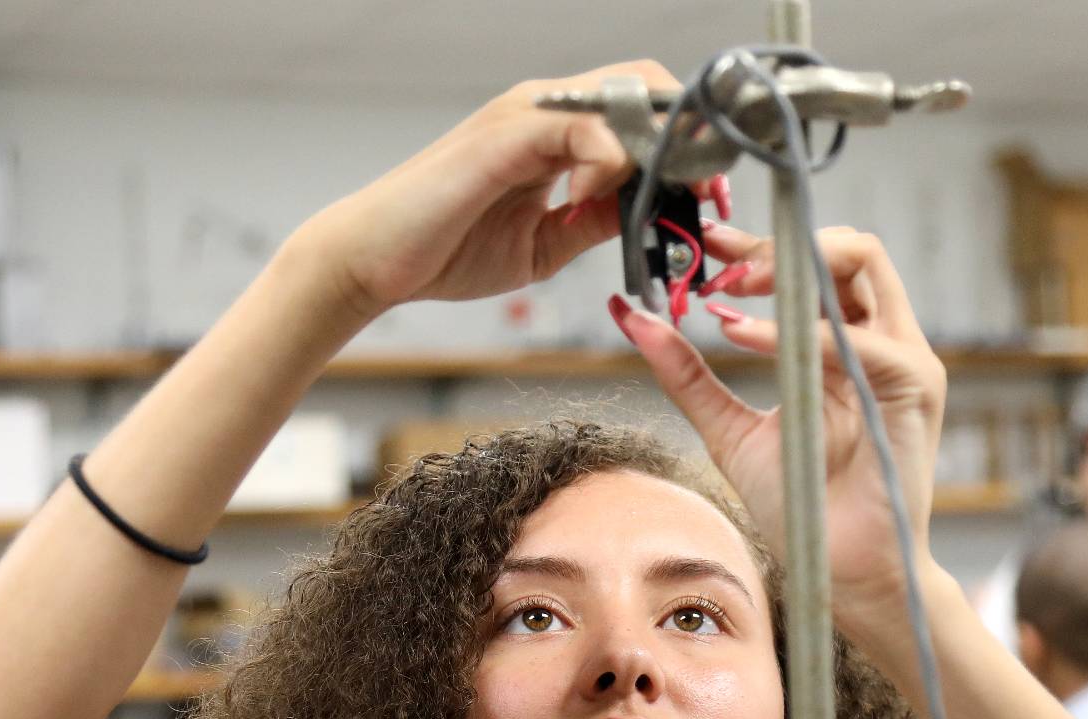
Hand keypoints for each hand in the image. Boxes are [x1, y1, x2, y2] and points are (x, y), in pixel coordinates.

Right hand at [300, 61, 728, 317]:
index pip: (642, 111)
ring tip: (671, 201)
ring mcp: (526, 116)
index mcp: (556, 134)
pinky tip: (592, 205)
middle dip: (691, 139)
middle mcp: (546, 111)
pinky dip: (610, 165)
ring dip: (664, 149)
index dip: (688, 147)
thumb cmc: (445, 251)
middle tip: (710, 196)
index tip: (713, 198)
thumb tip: (648, 212)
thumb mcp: (545, 244)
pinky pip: (585, 129)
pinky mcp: (507, 135)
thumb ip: (595, 221)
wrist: (374, 262)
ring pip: (624, 97)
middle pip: (646, 87)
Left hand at [609, 222, 944, 636]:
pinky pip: (859, 340)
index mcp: (843, 344)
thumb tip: (630, 315)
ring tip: (730, 290)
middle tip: (716, 261)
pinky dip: (799, 331)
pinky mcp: (913, 389)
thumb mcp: (727, 427)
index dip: (758, 245)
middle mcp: (879, 341)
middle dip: (776, 243)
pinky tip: (742, 337)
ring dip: (791, 267)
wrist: (837, 570)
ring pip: (864, 265)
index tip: (704, 243)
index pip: (812, 264)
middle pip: (843, 248)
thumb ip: (687, 373)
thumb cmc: (799, 503)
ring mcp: (901, 359)